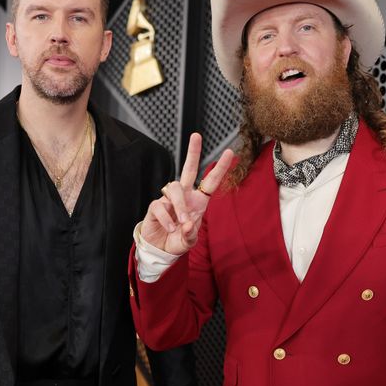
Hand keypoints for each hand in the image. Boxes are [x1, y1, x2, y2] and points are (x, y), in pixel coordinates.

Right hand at [140, 133, 233, 255]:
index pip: (210, 182)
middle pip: (188, 170)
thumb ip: (190, 235)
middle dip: (193, 153)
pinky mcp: (155, 206)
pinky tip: (170, 228)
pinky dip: (167, 219)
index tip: (229, 153)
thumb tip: (187, 223)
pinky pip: (160, 205)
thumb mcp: (189, 241)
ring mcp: (168, 199)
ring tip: (182, 222)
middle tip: (196, 136)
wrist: (160, 250)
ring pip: (174, 188)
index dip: (220, 168)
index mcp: (198, 202)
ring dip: (179, 206)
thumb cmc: (178, 241)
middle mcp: (184, 196)